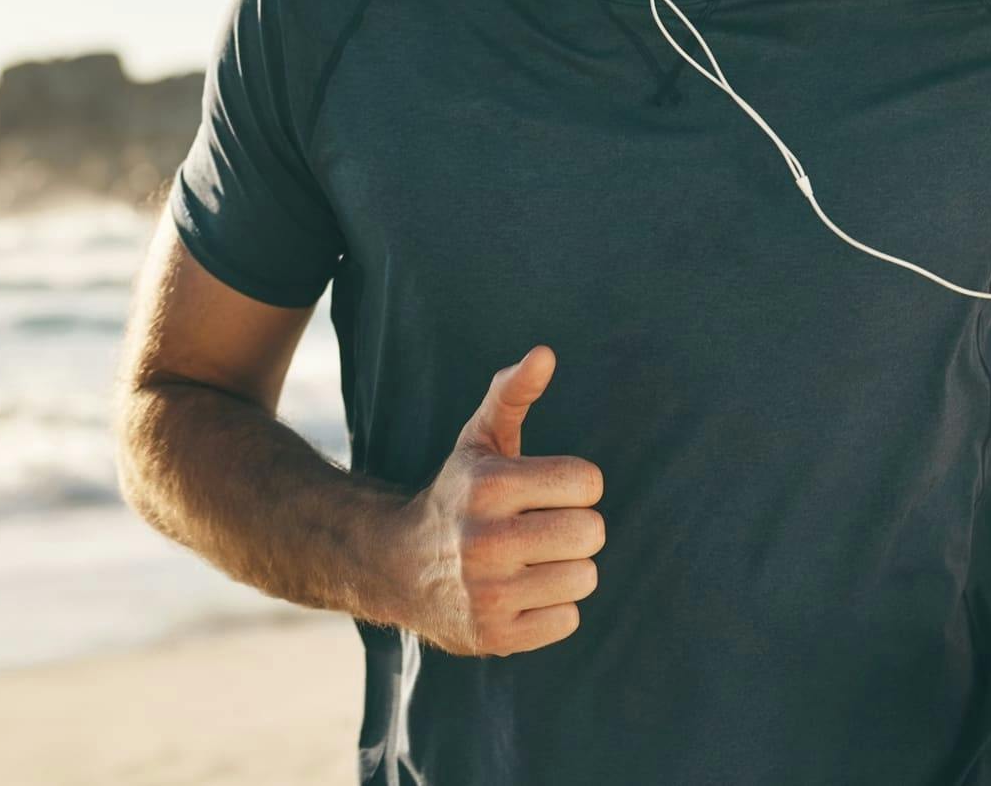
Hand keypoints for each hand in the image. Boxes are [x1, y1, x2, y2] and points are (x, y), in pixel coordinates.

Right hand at [398, 345, 605, 657]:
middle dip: (577, 527)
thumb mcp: (480, 439)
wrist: (398, 567)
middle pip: (593, 532)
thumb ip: (513, 392)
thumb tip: (546, 353)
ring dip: (568, 568)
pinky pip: (569, 619)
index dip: (575, 484)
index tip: (548, 489)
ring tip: (533, 560)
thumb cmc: (459, 494)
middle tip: (545, 527)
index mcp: (489, 485)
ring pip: (585, 577)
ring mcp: (488, 592)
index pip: (588, 482)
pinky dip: (555, 607)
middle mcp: (485, 539)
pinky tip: (523, 591)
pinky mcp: (494, 636)